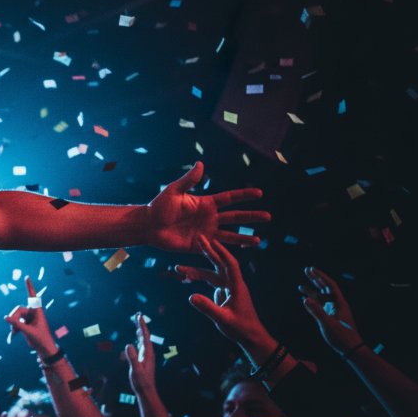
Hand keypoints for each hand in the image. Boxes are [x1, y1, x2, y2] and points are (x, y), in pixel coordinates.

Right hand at [3, 277, 56, 357]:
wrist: (44, 349)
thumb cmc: (41, 339)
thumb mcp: (28, 331)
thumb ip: (17, 324)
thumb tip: (6, 317)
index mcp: (37, 311)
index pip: (33, 296)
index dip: (29, 287)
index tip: (27, 277)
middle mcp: (32, 313)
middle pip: (18, 309)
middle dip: (14, 318)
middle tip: (13, 327)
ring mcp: (28, 318)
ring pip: (15, 316)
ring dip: (13, 325)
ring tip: (14, 334)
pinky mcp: (25, 324)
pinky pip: (16, 323)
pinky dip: (14, 329)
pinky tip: (12, 337)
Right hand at [125, 313, 156, 396]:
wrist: (146, 391)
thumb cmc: (141, 382)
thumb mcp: (135, 370)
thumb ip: (132, 358)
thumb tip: (128, 345)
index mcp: (147, 353)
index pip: (145, 336)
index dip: (142, 326)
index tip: (139, 316)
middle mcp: (148, 353)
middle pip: (145, 336)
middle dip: (141, 325)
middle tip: (138, 315)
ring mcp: (146, 356)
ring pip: (144, 340)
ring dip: (141, 330)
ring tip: (138, 322)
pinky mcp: (143, 359)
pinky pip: (141, 345)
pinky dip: (139, 338)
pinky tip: (138, 337)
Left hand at [146, 161, 269, 251]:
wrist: (149, 226)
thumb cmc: (159, 206)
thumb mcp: (174, 191)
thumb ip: (189, 180)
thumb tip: (200, 164)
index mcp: (205, 203)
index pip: (229, 198)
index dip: (244, 196)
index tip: (259, 193)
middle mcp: (209, 218)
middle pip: (235, 217)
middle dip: (251, 217)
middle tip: (268, 216)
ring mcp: (206, 232)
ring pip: (230, 235)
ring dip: (244, 238)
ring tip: (259, 240)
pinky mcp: (199, 246)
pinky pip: (216, 248)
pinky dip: (228, 250)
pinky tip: (239, 252)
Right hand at [175, 235, 268, 347]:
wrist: (251, 337)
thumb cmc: (241, 328)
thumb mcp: (223, 319)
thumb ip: (208, 307)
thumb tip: (190, 296)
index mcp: (237, 286)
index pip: (230, 264)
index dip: (220, 252)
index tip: (211, 241)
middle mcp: (233, 284)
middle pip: (220, 264)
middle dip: (208, 252)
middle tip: (198, 239)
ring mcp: (228, 288)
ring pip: (211, 275)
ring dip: (196, 271)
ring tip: (178, 269)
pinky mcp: (224, 294)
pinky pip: (210, 282)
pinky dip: (199, 279)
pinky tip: (187, 279)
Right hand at [299, 267, 363, 354]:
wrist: (351, 349)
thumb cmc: (342, 337)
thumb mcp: (328, 324)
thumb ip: (316, 311)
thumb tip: (305, 299)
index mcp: (339, 303)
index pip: (329, 285)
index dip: (320, 276)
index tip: (311, 269)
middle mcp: (336, 305)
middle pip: (325, 288)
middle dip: (316, 279)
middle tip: (306, 270)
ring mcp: (333, 311)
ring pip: (321, 297)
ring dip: (311, 291)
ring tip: (300, 286)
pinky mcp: (330, 317)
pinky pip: (319, 306)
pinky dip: (312, 301)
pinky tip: (305, 299)